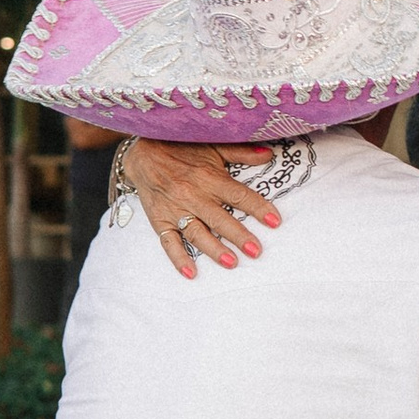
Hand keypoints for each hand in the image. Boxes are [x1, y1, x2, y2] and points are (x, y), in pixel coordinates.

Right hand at [121, 138, 285, 277]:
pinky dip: (178, 258)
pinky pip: (168, 242)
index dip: (258, 208)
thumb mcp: (213, 145)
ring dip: (214, 249)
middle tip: (256, 250)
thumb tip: (268, 153)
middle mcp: (193, 194)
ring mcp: (175, 209)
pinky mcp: (160, 220)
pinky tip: (191, 273)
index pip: (238, 195)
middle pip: (219, 218)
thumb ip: (241, 152)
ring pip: (197, 232)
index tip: (274, 221)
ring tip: (231, 263)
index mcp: (209, 176)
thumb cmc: (183, 149)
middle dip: (238, 235)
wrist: (143, 152)